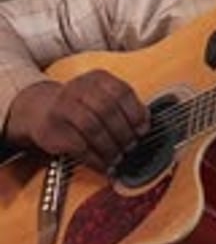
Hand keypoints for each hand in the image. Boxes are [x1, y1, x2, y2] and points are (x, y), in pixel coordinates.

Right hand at [5, 70, 149, 172]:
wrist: (42, 108)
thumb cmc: (81, 106)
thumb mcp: (102, 97)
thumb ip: (124, 107)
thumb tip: (145, 125)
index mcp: (98, 78)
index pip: (122, 91)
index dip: (135, 113)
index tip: (143, 130)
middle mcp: (80, 87)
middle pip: (107, 109)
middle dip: (123, 132)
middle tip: (130, 148)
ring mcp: (64, 105)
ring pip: (92, 127)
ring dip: (109, 147)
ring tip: (117, 159)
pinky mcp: (52, 127)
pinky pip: (78, 145)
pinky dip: (95, 159)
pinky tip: (103, 165)